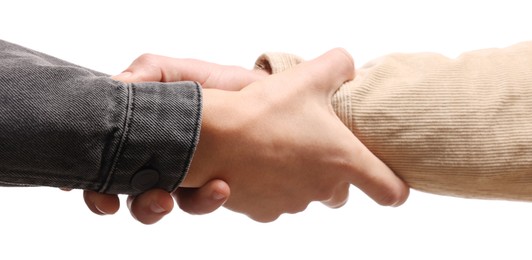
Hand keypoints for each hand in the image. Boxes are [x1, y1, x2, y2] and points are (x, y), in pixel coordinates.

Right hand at [83, 54, 266, 223]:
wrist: (261, 97)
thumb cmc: (217, 84)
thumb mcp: (180, 71)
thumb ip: (148, 73)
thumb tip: (116, 84)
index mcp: (139, 132)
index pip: (103, 158)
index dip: (89, 178)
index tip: (90, 187)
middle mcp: (154, 159)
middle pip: (122, 192)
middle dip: (118, 202)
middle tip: (128, 201)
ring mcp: (180, 176)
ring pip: (155, 204)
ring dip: (156, 206)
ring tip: (171, 197)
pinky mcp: (207, 187)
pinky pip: (198, 204)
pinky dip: (204, 200)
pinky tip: (220, 186)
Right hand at [182, 48, 408, 221]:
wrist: (213, 137)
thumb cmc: (265, 109)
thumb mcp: (309, 75)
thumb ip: (339, 66)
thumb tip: (348, 67)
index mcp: (344, 160)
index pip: (390, 191)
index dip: (395, 189)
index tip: (392, 185)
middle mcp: (323, 188)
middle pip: (339, 191)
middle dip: (330, 173)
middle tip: (309, 146)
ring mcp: (293, 203)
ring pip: (305, 195)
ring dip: (297, 177)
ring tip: (276, 148)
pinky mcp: (264, 212)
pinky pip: (275, 201)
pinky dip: (270, 186)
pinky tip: (255, 165)